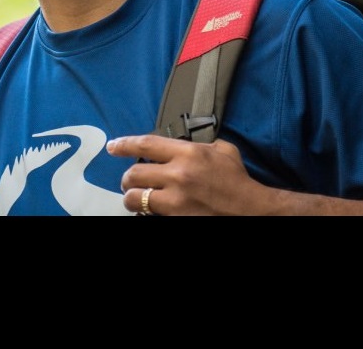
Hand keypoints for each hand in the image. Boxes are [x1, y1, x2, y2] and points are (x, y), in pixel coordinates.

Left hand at [106, 134, 271, 215]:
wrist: (251, 210)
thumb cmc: (237, 180)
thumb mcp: (223, 151)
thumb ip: (201, 144)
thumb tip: (186, 145)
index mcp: (188, 152)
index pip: (146, 144)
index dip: (124, 144)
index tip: (112, 146)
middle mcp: (178, 174)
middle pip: (134, 173)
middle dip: (127, 178)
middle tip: (129, 181)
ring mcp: (176, 199)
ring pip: (136, 197)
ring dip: (132, 198)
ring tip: (136, 198)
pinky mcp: (176, 218)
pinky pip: (150, 214)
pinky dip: (146, 212)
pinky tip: (151, 210)